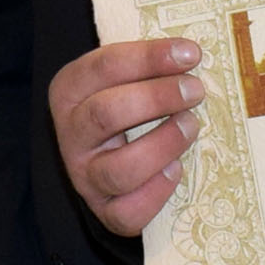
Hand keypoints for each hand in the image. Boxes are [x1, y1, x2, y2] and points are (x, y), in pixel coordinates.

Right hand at [50, 38, 206, 239]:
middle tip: (195, 90)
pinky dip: (157, 193)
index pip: (104, 67)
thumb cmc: (124, 106)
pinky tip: (176, 170)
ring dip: (163, 144)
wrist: (104, 158)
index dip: (149, 59)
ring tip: (191, 126)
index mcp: (70, 91)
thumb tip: (192, 55)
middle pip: (106, 114)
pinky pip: (128, 211)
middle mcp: (71, 135)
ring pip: (120, 169)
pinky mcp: (104, 210)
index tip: (190, 53)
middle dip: (157, 99)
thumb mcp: (123, 78)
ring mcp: (85, 175)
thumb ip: (148, 67)